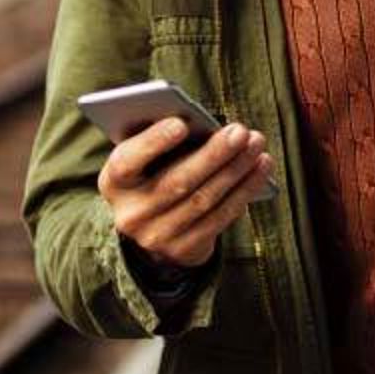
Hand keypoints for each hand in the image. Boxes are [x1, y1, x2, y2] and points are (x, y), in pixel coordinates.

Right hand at [99, 118, 273, 268]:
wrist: (151, 228)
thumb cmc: (153, 173)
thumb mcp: (145, 159)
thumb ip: (162, 141)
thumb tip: (205, 126)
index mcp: (114, 182)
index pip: (127, 162)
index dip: (153, 143)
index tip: (181, 123)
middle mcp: (131, 213)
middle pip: (177, 182)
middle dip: (213, 155)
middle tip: (240, 131)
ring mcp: (157, 236)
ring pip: (204, 200)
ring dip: (236, 170)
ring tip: (256, 144)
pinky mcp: (184, 249)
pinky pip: (220, 218)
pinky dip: (244, 190)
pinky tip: (260, 168)